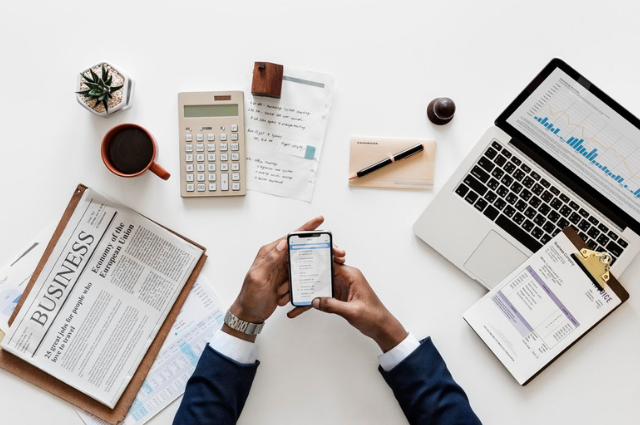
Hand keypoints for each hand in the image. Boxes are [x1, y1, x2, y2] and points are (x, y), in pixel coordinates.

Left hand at [225, 216, 344, 341]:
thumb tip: (283, 243)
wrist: (249, 314)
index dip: (306, 228)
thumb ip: (270, 259)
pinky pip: (299, 278)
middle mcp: (276, 258)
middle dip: (314, 249)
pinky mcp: (286, 280)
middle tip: (331, 251)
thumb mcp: (258, 277)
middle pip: (300, 248)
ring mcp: (282, 269)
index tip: (318, 221)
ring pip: (302, 264)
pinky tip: (296, 291)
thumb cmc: (249, 296)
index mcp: (269, 253)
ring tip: (303, 280)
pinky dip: (300, 284)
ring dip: (305, 272)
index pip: (290, 237)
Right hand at [289, 264, 406, 352]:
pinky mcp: (337, 296)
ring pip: (317, 286)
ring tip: (287, 298)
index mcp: (351, 275)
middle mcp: (344, 278)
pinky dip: (311, 303)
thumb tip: (315, 301)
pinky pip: (321, 297)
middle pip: (320, 274)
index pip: (329, 263)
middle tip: (287, 285)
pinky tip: (298, 310)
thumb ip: (333, 305)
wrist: (381, 327)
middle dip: (303, 279)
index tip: (300, 262)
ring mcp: (340, 287)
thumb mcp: (352, 311)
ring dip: (304, 293)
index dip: (314, 262)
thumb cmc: (374, 316)